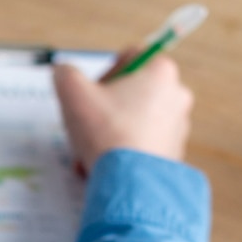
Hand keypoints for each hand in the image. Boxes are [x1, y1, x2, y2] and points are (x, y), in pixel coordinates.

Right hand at [53, 51, 192, 171]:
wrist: (131, 183)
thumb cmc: (107, 134)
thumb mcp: (74, 95)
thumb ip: (65, 74)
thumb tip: (63, 72)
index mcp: (160, 72)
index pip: (129, 58)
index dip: (105, 74)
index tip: (92, 95)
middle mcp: (176, 95)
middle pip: (132, 92)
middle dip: (106, 109)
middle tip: (89, 124)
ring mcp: (178, 126)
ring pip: (136, 120)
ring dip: (112, 132)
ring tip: (93, 150)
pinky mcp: (173, 153)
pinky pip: (143, 145)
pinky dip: (124, 152)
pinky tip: (107, 165)